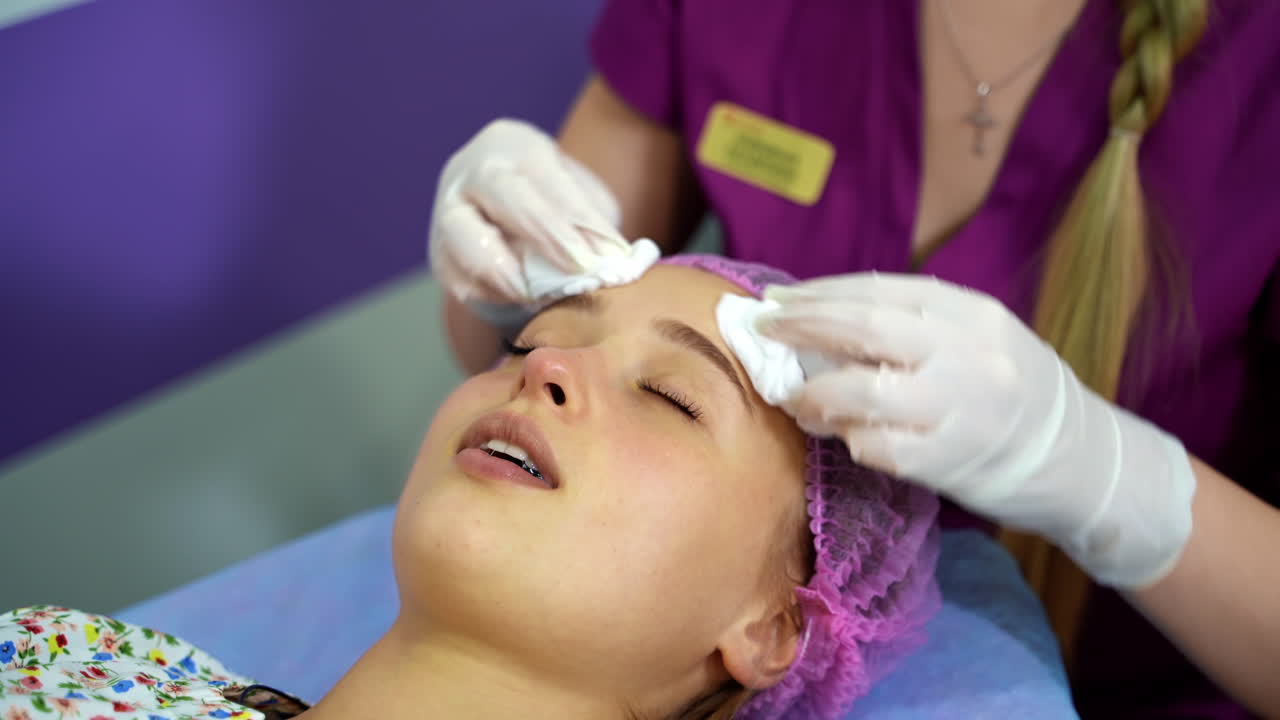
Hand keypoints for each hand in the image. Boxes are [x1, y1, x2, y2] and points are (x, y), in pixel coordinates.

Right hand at [429, 119, 638, 320]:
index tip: (607, 253)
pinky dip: (496, 296)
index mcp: (512, 145)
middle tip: (580, 268)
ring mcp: (448, 214)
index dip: (577, 217)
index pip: (546, 177)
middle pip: (502, 192)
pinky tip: (525, 299)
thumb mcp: (581, 200)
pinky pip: (463, 281)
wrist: (502, 218)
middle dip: (544, 233)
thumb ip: (594, 223)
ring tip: (543, 294)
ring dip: (510, 273)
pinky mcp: (441, 258)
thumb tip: (614, 260)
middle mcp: (472, 171)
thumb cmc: (552, 203)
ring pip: (465, 240)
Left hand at [757, 272, 1194, 588]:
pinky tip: (837, 433)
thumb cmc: (1013, 393)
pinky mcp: (949, 461)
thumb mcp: (978, 340)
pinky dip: (847, 437)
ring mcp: (959, 409)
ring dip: (813, 393)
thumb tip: (823, 319)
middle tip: (760, 330)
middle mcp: (967, 354)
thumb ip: (913, 326)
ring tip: (793, 396)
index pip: (879, 291)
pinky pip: (876, 446)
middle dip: (802, 327)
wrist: (1081, 461)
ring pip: (860, 392)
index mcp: (972, 313)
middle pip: (863, 329)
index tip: (777, 300)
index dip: (820, 294)